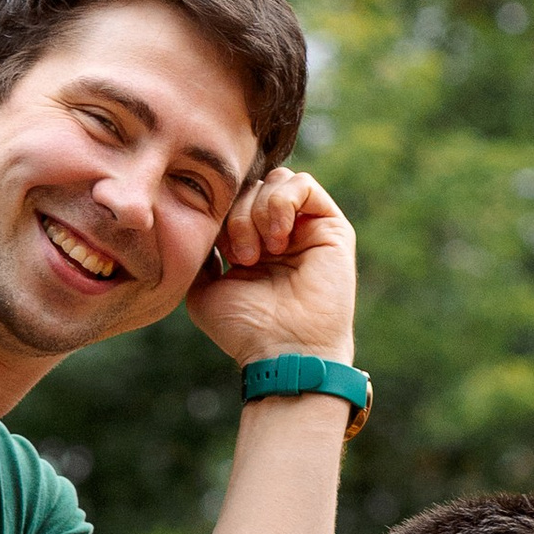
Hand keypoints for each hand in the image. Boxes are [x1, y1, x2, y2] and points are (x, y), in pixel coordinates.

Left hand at [189, 169, 356, 370]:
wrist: (282, 352)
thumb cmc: (244, 331)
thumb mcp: (205, 291)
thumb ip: (202, 256)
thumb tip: (203, 225)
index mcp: (253, 245)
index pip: (234, 201)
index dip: (222, 216)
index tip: (223, 255)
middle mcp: (280, 234)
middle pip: (252, 187)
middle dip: (239, 216)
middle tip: (242, 257)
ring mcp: (306, 229)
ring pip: (276, 182)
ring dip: (258, 212)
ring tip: (262, 252)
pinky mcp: (332, 227)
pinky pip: (303, 185)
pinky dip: (282, 202)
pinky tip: (278, 238)